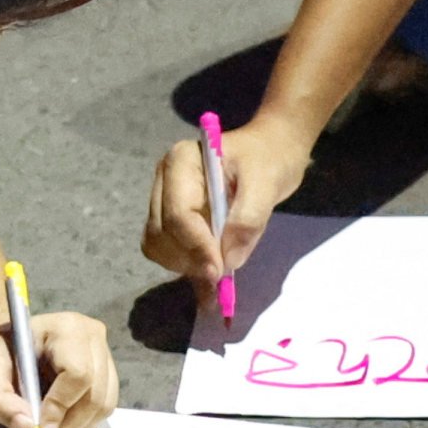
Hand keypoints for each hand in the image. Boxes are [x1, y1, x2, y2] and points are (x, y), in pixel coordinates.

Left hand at [0, 307, 119, 427]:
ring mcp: (105, 353)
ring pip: (104, 406)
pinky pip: (105, 407)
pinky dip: (84, 423)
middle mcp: (94, 337)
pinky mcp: (109, 371)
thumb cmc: (0, 354)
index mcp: (67, 328)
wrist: (12, 343)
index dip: (61, 407)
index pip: (78, 374)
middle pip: (95, 395)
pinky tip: (61, 421)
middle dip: (68, 426)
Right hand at [144, 111, 312, 295]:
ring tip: (219, 271)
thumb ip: (248, 220)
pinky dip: (186, 266)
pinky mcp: (170, 217)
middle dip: (189, 259)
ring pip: (157, 245)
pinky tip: (210, 274)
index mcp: (181, 161)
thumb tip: (228, 260)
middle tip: (222, 277)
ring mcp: (164, 198)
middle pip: (160, 233)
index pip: (178, 214)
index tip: (221, 273)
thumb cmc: (269, 158)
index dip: (197, 247)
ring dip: (186, 265)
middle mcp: (164, 179)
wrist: (269, 151)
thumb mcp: (267, 183)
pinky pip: (167, 250)